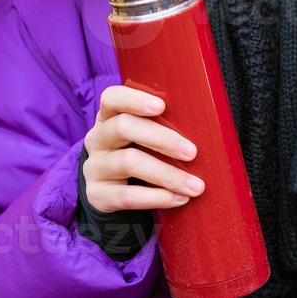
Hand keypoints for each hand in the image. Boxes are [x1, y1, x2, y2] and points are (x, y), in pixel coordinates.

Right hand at [83, 85, 204, 211]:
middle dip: (162, 139)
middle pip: (123, 127)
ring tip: (195, 185)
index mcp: (108, 117)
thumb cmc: (139, 153)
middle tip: (192, 152)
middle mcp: (97, 139)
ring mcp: (95, 167)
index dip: (134, 99)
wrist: (113, 193)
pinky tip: (179, 199)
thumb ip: (161, 126)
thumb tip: (201, 125)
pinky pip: (127, 195)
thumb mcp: (143, 136)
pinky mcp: (97, 195)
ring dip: (167, 174)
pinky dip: (157, 197)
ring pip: (128, 162)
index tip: (162, 106)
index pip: (112, 98)